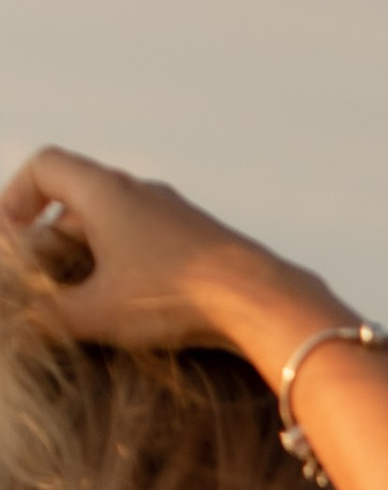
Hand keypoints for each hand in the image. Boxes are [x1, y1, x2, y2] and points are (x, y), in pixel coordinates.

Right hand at [0, 148, 336, 371]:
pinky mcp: (202, 239)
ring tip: (88, 300)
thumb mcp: (97, 312)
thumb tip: (26, 324)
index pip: (45, 166)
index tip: (12, 238)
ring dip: (93, 255)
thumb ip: (51, 314)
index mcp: (105, 190)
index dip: (17, 196)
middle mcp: (140, 190)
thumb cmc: (172, 296)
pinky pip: (151, 241)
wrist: (261, 299)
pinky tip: (137, 306)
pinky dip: (130, 265)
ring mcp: (175, 212)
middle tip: (46, 281)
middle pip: (79, 198)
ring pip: (117, 222)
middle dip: (53, 238)